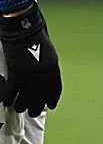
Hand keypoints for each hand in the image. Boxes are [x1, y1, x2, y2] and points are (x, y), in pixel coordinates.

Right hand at [0, 2, 60, 116]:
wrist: (23, 31)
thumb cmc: (35, 39)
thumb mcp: (48, 54)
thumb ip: (46, 67)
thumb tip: (43, 78)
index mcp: (53, 70)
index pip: (55, 91)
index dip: (52, 100)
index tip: (50, 106)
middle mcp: (43, 77)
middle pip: (40, 99)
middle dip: (35, 108)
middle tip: (31, 112)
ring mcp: (29, 77)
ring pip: (25, 99)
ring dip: (21, 106)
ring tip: (19, 108)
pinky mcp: (15, 75)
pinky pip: (11, 92)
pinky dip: (8, 98)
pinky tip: (6, 101)